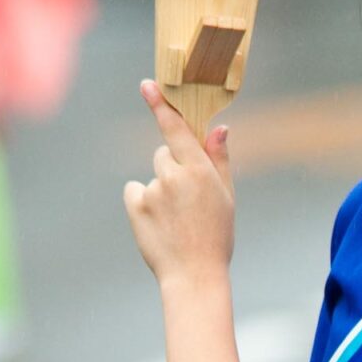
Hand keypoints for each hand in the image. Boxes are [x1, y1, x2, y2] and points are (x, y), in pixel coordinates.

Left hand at [123, 80, 234, 287]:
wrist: (194, 276)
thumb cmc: (216, 238)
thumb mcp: (226, 198)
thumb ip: (219, 160)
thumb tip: (219, 129)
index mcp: (199, 171)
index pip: (176, 129)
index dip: (161, 104)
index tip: (148, 85)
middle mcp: (173, 176)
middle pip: (163, 155)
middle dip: (172, 168)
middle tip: (187, 201)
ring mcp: (152, 190)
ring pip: (152, 177)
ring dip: (160, 191)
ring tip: (176, 221)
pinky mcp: (135, 205)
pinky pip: (136, 192)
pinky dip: (144, 204)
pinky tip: (159, 224)